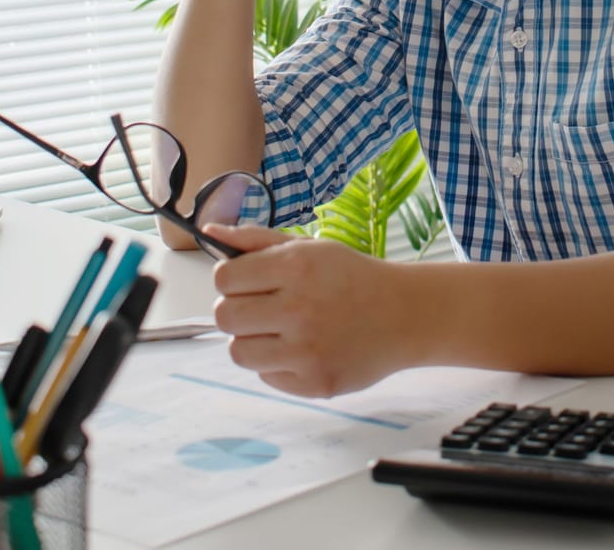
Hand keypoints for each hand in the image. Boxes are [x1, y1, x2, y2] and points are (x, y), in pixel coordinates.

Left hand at [207, 223, 419, 397]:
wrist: (405, 315)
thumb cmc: (352, 277)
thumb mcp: (309, 247)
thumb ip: (255, 240)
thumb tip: (208, 231)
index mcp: (296, 267)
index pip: (224, 278)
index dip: (231, 280)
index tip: (249, 283)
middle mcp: (299, 309)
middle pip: (224, 316)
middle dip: (238, 310)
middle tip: (263, 308)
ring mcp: (307, 351)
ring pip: (239, 352)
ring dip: (253, 340)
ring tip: (280, 331)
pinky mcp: (314, 383)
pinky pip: (266, 377)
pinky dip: (277, 364)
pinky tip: (302, 349)